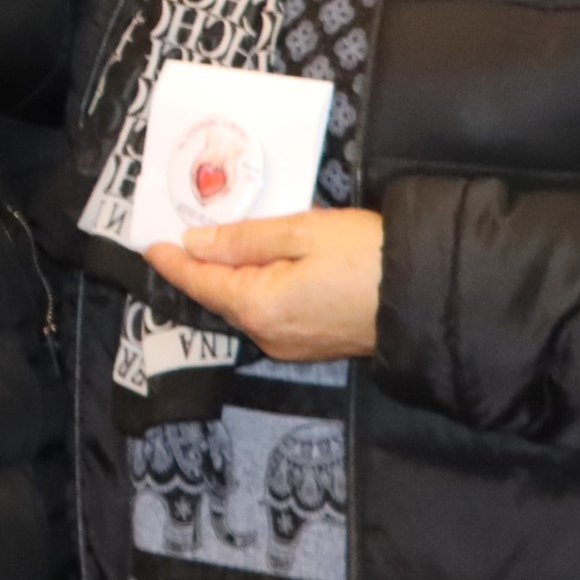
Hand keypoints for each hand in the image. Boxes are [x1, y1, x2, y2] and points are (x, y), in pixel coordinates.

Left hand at [145, 207, 384, 362]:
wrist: (429, 297)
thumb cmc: (368, 257)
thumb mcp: (302, 233)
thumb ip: (245, 240)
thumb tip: (197, 243)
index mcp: (258, 307)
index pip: (201, 282)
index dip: (174, 262)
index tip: (150, 245)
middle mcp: (269, 335)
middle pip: (221, 298)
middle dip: (200, 269)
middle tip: (180, 237)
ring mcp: (293, 346)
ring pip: (246, 307)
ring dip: (230, 279)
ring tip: (215, 248)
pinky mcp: (314, 346)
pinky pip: (270, 315)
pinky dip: (256, 291)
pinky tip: (258, 269)